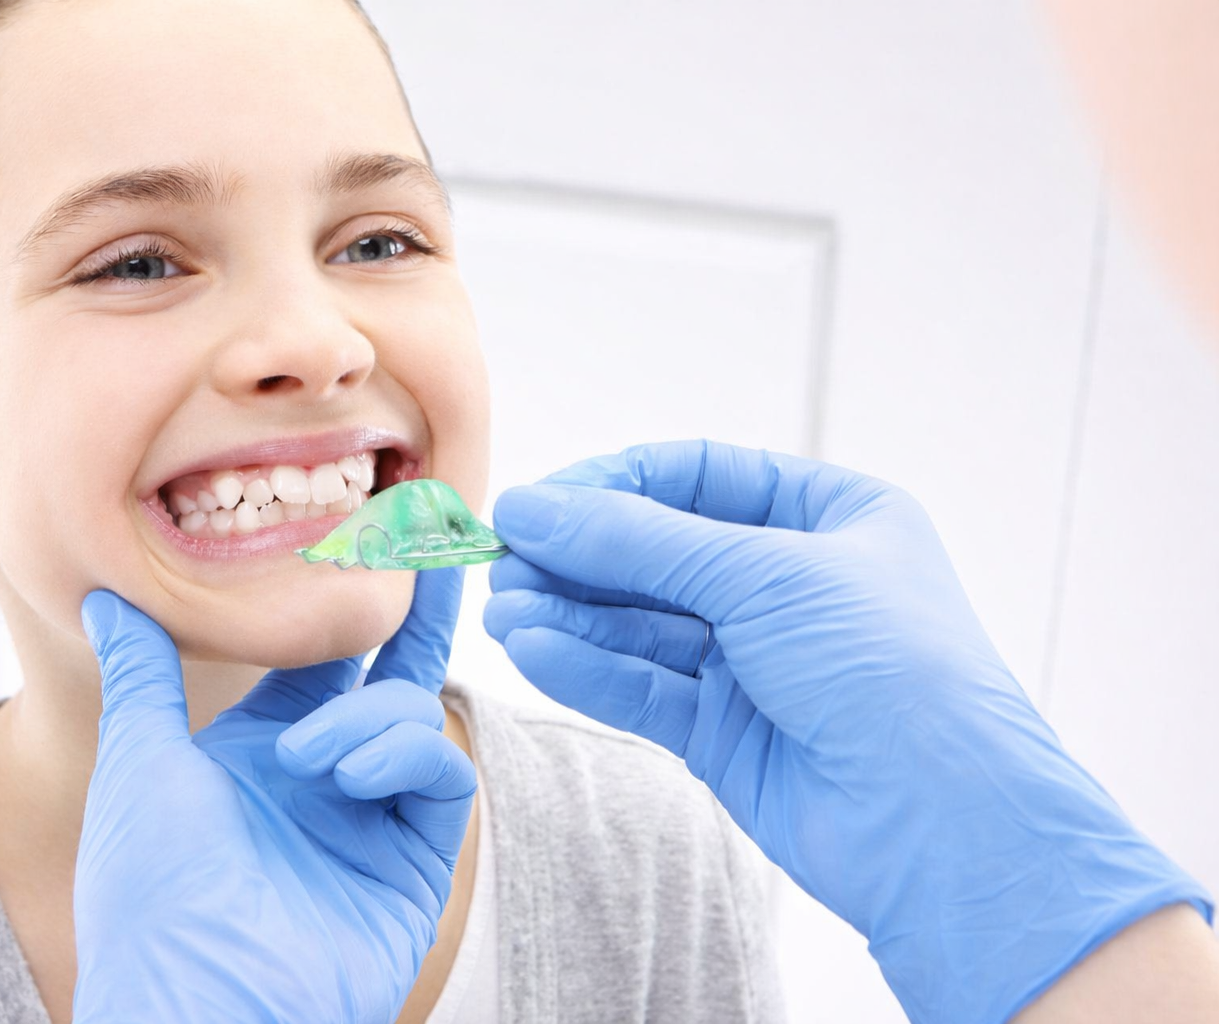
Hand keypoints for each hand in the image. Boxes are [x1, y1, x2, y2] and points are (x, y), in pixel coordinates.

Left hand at [73, 568, 473, 1023]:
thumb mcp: (138, 761)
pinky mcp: (416, 861)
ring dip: (368, 718)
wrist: (196, 999)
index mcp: (263, 754)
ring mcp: (375, 820)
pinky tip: (348, 775)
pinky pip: (441, 774)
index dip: (348, 600)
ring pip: (412, 716)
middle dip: (416, 612)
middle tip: (439, 534)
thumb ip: (141, 671)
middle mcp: (327, 780)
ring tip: (309, 760)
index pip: (323, 660)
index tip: (376, 527)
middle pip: (389, 674)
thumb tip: (107, 596)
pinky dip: (403, 756)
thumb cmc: (152, 893)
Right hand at [484, 439, 1209, 1023]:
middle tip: (506, 558)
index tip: (540, 501)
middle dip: (582, 556)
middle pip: (660, 552)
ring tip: (505, 609)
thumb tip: (538, 509)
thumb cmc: (894, 671)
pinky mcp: (726, 731)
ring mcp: (757, 661)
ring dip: (571, 614)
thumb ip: (640, 541)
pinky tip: (535, 649)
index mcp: (830, 518)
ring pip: (642, 624)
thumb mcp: (764, 574)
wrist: (944, 827)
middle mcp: (791, 585)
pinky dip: (588, 666)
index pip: (698, 478)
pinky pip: (643, 685)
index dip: (614, 484)